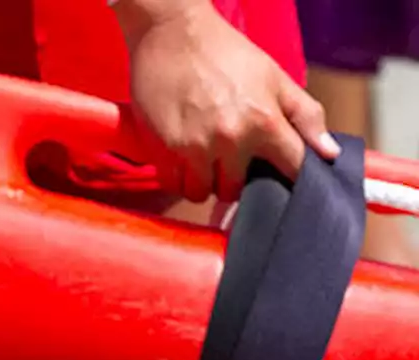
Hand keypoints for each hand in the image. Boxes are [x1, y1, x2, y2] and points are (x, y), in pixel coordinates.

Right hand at [119, 1, 340, 201]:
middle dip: (232, 180)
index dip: (288, 173)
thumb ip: (305, 115)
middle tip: (226, 162)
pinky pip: (172, 182)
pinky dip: (177, 176)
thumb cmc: (224, 51)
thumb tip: (329, 152)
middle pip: (233, 190)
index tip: (279, 171)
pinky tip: (180, 158)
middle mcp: (230, 140)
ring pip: (199, 192)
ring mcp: (194, 147)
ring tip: (201, 162)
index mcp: (264, 122)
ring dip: (202, 182)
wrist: (173, 33)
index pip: (291, 168)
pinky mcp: (164, 147)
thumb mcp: (274, 77)